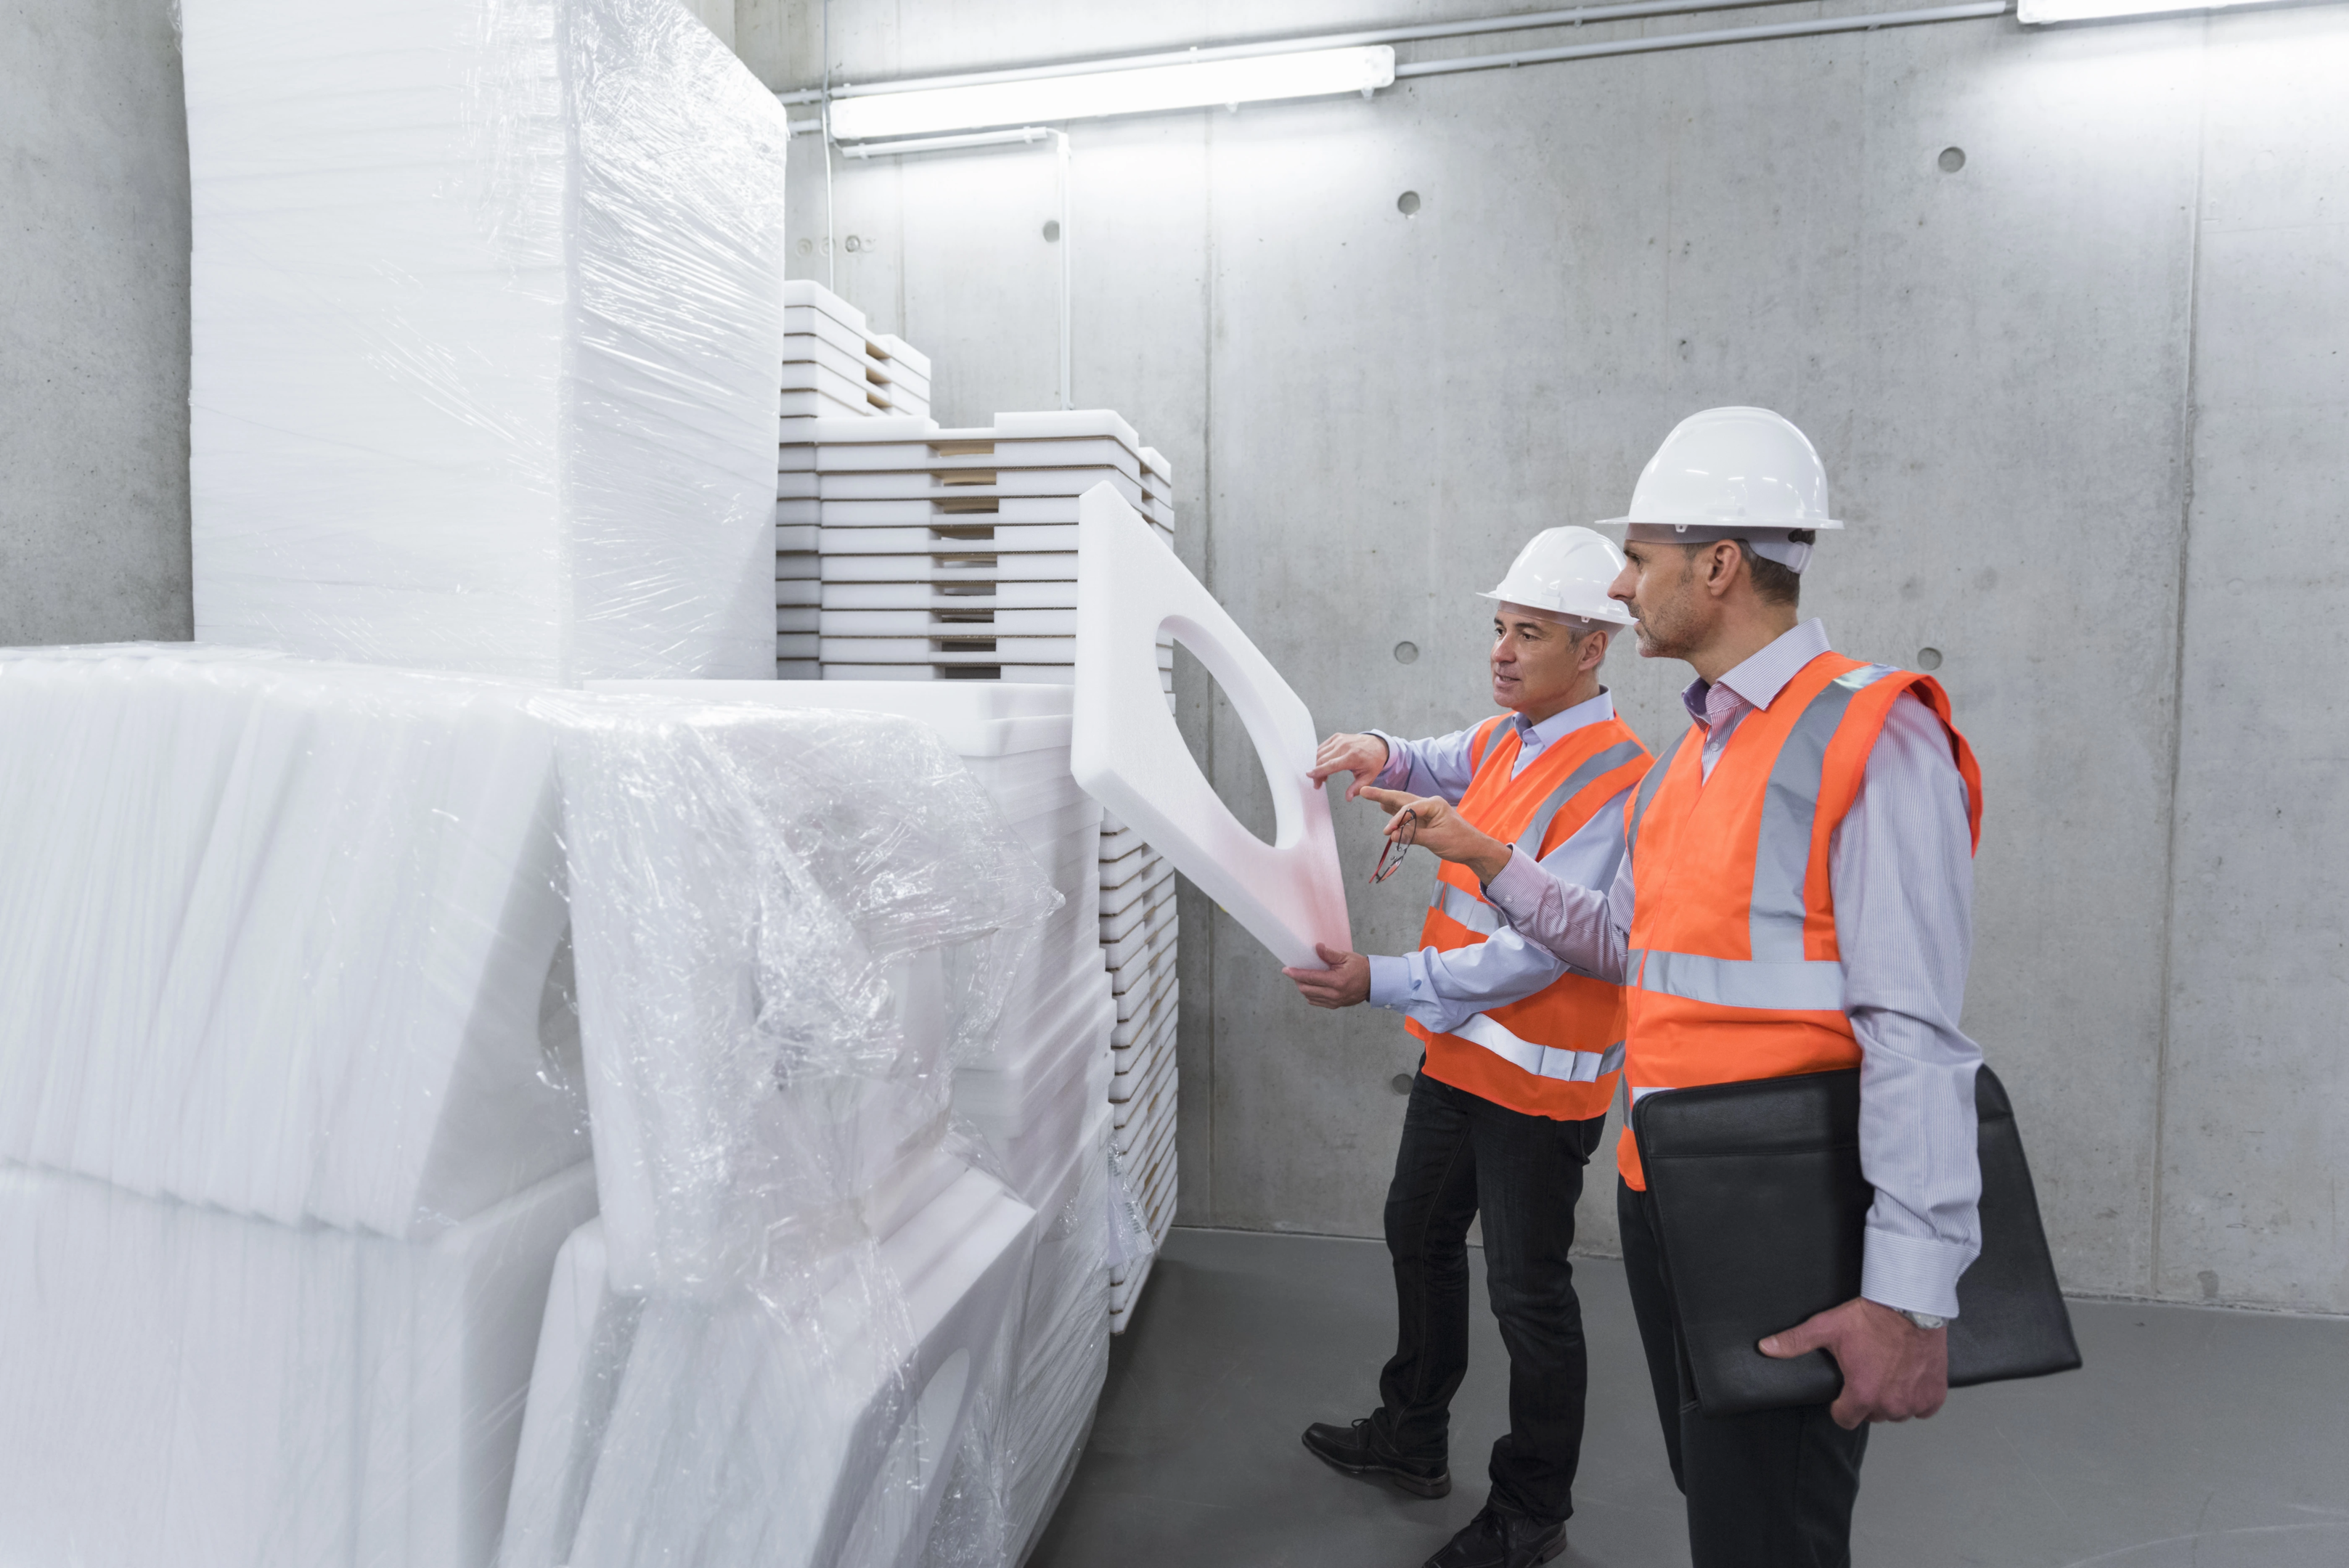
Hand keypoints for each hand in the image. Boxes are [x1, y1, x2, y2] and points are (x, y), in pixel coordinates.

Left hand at [1283, 944, 1370, 1008]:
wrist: (1372, 983)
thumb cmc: (1360, 968)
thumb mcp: (1346, 957)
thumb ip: (1329, 954)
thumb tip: (1316, 947)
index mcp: (1337, 981)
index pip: (1311, 977)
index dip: (1296, 973)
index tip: (1286, 970)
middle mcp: (1334, 994)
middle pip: (1306, 989)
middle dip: (1297, 980)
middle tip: (1295, 971)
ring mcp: (1334, 1002)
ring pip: (1309, 996)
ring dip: (1303, 987)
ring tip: (1303, 977)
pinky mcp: (1335, 1006)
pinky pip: (1316, 1001)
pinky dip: (1310, 994)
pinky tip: (1312, 985)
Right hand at [1309, 733, 1390, 799]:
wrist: (1378, 744)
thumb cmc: (1373, 761)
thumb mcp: (1369, 777)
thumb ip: (1357, 788)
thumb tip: (1348, 798)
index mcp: (1352, 757)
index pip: (1331, 764)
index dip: (1319, 771)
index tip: (1310, 776)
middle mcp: (1344, 746)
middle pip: (1322, 759)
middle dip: (1317, 773)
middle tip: (1318, 784)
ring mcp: (1339, 740)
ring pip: (1320, 753)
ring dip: (1318, 765)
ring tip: (1323, 776)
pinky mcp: (1337, 737)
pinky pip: (1323, 747)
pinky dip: (1320, 756)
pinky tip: (1324, 764)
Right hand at [1356, 787, 1512, 885]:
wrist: (1474, 849)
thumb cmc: (1459, 843)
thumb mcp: (1435, 840)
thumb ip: (1412, 835)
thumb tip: (1392, 834)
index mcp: (1434, 804)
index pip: (1408, 808)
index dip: (1396, 820)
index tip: (1387, 832)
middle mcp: (1430, 803)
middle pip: (1402, 798)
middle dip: (1382, 795)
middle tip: (1363, 791)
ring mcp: (1428, 811)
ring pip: (1403, 804)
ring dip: (1387, 801)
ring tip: (1370, 795)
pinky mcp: (1427, 820)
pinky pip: (1408, 814)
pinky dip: (1395, 812)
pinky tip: (1385, 807)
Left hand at [1759, 1297, 1949, 1428]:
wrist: (1911, 1305)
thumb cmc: (1871, 1317)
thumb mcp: (1827, 1327)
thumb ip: (1795, 1342)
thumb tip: (1765, 1349)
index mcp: (1862, 1395)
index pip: (1844, 1419)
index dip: (1841, 1405)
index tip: (1844, 1391)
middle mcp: (1890, 1405)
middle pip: (1872, 1415)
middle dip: (1868, 1399)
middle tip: (1868, 1372)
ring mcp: (1914, 1403)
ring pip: (1898, 1413)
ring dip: (1893, 1399)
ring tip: (1888, 1371)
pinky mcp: (1934, 1396)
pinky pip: (1923, 1408)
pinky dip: (1917, 1397)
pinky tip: (1908, 1377)